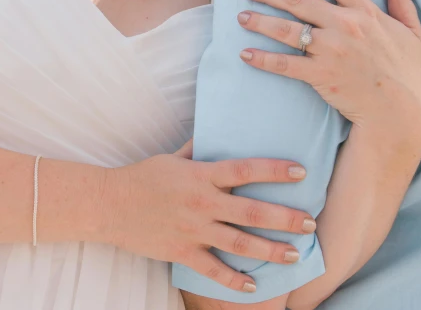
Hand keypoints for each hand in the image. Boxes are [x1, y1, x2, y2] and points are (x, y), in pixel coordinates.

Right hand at [99, 140, 315, 292]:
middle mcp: (202, 203)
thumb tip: (215, 134)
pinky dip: (234, 280)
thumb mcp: (171, 158)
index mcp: (201, 176)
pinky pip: (213, 269)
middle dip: (285, 218)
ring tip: (296, 253)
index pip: (245, 170)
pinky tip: (253, 286)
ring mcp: (193, 230)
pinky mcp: (182, 252)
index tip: (301, 172)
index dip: (274, 171)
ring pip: (239, 243)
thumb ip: (197, 150)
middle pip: (251, 211)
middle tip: (310, 222)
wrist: (109, 204)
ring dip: (270, 250)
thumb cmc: (141, 177)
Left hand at [237, 0, 420, 138]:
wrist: (400, 113)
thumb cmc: (407, 71)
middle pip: (298, 0)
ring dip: (259, 21)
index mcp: (365, 12)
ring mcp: (331, 51)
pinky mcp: (320, 75)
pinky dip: (262, 59)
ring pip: (286, 29)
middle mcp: (345, 26)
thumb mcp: (412, 29)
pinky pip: (284, 64)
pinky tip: (245, 54)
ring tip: (241, 16)